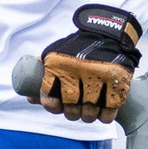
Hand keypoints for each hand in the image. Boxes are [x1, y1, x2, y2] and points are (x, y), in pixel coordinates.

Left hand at [38, 4, 142, 123]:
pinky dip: (106, 115)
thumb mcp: (56, 54)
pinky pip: (111, 106)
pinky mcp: (117, 79)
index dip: (51, 106)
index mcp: (57, 64)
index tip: (56, 107)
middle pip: (71, 106)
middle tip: (74, 113)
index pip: (48, 94)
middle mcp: (76, 70)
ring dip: (88, 116)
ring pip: (90, 109)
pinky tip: (103, 115)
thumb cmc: (77, 48)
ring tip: (88, 114)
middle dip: (72, 114)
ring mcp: (98, 75)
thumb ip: (43, 74)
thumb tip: (29, 98)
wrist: (108, 31)